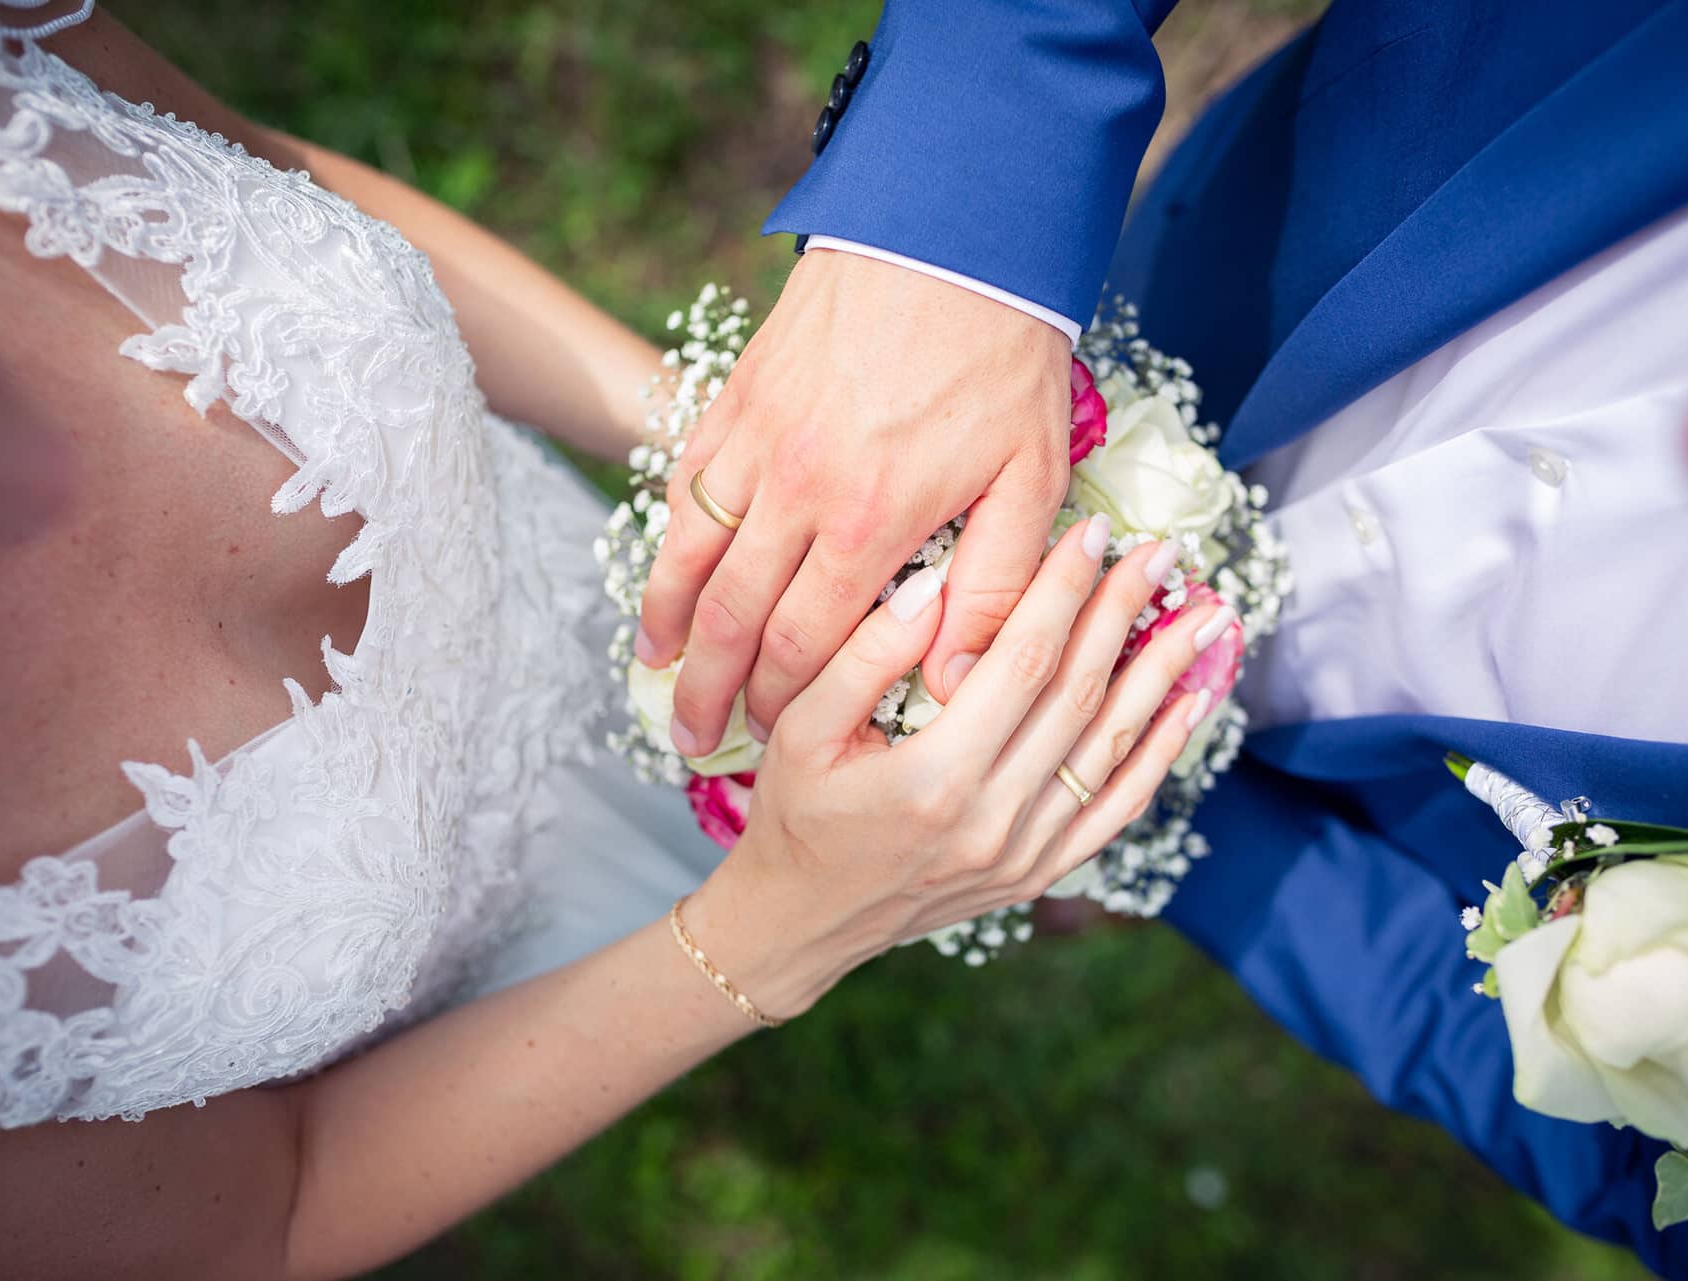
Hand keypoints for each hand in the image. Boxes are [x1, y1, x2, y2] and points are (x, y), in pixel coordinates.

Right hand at [636, 248, 1071, 754]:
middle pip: (730, 617)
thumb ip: (997, 587)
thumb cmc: (1004, 359)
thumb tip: (960, 684)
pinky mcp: (735, 399)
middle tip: (688, 737)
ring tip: (654, 670)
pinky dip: (668, 541)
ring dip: (666, 623)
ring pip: (688, 555)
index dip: (778, 704)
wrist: (952, 233)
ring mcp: (755, 442)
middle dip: (705, 688)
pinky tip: (667, 574)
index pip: (803, 646)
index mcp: (870, 523)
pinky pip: (683, 486)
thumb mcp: (1032, 479)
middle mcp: (796, 491)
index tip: (765, 739)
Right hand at [685, 517, 1236, 1017]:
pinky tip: (1191, 704)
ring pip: (1113, 749)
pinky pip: (1117, 809)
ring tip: (1210, 615)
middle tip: (1164, 551)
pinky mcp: (1039, 872)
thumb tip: (931, 587)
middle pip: (1080, 697)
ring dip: (1166, 676)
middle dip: (1127, 614)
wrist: (801, 922)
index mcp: (934, 779)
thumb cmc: (795, 814)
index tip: (1095, 532)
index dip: (1063, 591)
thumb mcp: (800, 728)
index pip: (1021, 663)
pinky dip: (1160, 754)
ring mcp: (1024, 853)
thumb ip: (863, 656)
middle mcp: (992, 820)